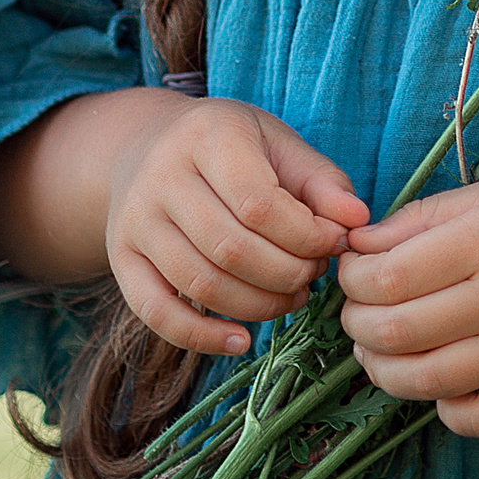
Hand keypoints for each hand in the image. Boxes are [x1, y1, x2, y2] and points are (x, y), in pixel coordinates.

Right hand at [108, 98, 368, 360]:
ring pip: (201, 284)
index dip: (306, 236)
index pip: (259, 204)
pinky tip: (242, 341)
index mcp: (208, 136)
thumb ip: (322, 182)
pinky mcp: (121, 259)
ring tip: (291, 298)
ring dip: (259, 306)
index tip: (333, 244)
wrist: (147, 145)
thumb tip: (357, 223)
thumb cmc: (230, 147)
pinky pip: (157, 313)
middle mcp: (161, 176)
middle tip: (313, 275)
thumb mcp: (278, 144)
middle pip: (230, 248)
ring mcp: (134, 220)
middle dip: (287, 273)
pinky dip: (201, 338)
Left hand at [338, 169, 478, 436]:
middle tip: (358, 313)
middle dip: (357, 326)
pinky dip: (447, 410)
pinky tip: (442, 385)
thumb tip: (360, 245)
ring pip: (429, 383)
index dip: (351, 280)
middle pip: (397, 333)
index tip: (353, 272)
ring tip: (381, 351)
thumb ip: (427, 217)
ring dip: (385, 372)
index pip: (385, 277)